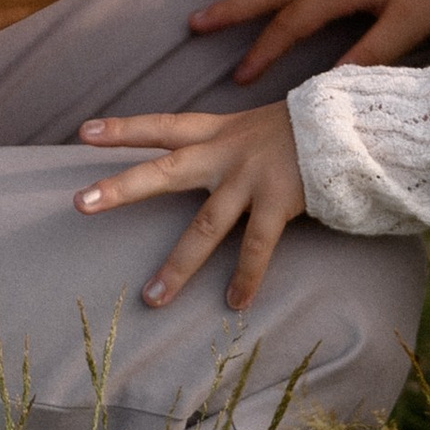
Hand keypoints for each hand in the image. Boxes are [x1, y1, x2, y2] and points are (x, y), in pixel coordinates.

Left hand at [74, 101, 306, 308]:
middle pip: (166, 170)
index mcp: (219, 131)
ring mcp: (252, 178)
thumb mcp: (256, 126)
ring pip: (206, 225)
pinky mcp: (280, 200)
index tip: (84, 132)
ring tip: (152, 298)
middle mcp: (227, 152)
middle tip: (81, 203)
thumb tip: (202, 160)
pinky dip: (246, 277)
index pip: (162, 126)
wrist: (348, 126)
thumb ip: (228, 143)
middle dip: (123, 187)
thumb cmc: (301, 130)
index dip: (124, 129)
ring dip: (179, 264)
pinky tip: (235, 303)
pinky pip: (257, 247)